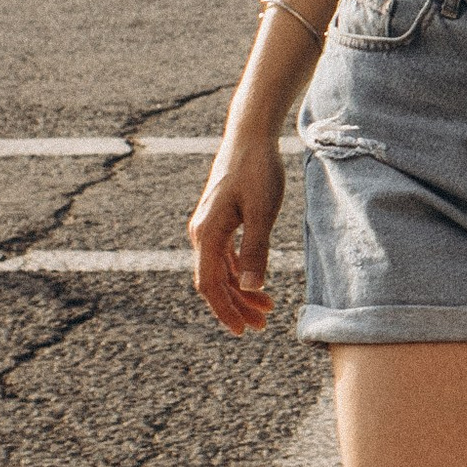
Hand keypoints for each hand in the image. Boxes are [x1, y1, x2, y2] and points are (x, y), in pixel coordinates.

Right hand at [189, 130, 284, 335]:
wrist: (250, 136)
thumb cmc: (258, 170)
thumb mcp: (263, 212)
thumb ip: (256, 250)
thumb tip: (251, 287)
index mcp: (207, 233)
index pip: (210, 285)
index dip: (225, 310)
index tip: (243, 329)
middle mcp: (201, 233)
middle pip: (213, 282)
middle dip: (236, 306)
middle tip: (261, 325)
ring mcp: (208, 227)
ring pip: (219, 270)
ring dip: (239, 291)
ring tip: (266, 308)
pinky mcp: (218, 220)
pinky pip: (223, 256)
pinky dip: (238, 273)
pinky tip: (255, 282)